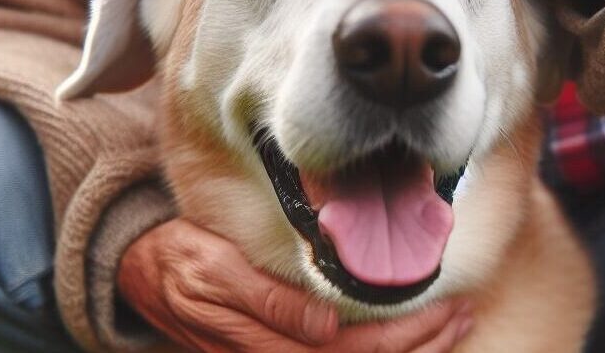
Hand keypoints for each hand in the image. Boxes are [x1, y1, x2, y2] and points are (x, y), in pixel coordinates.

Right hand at [119, 218, 472, 351]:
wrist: (141, 275)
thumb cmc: (181, 262)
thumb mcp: (214, 269)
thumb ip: (268, 301)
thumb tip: (325, 326)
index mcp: (264, 341)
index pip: (352, 351)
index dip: (405, 335)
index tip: (447, 306)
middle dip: (421, 343)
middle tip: (463, 312)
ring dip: (411, 351)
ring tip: (454, 324)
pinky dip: (382, 351)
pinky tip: (412, 339)